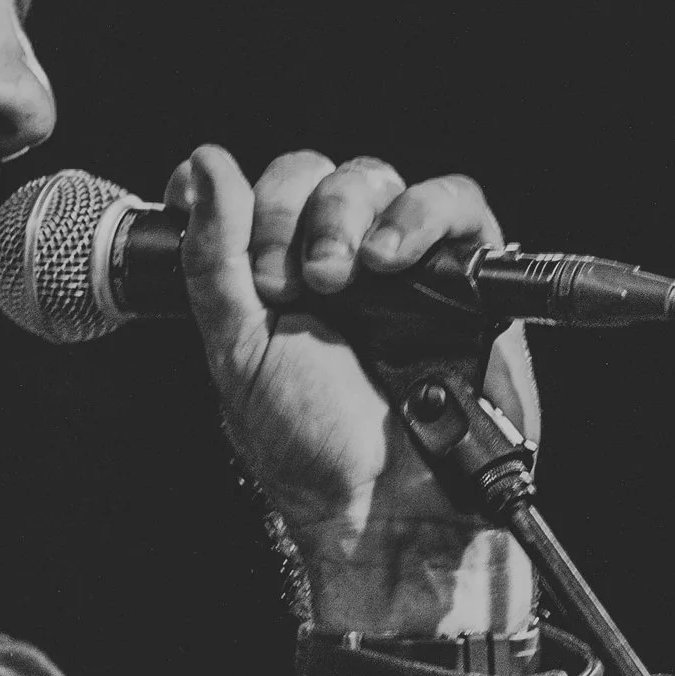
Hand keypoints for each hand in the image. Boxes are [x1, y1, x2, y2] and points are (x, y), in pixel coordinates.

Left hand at [171, 144, 539, 638]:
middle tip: (289, 286)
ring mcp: (406, 271)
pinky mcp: (471, 278)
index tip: (232, 243)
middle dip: (291, 213)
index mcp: (283, 285)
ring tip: (338, 278)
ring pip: (378, 178)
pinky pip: (458, 203)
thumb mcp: (237, 352)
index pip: (263, 194)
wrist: (388, 510)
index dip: (245, 201)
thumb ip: (213, 260)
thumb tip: (203, 165)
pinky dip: (420, 214)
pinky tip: (389, 259)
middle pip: (316, 174)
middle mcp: (343, 270)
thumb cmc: (313, 451)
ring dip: (345, 212)